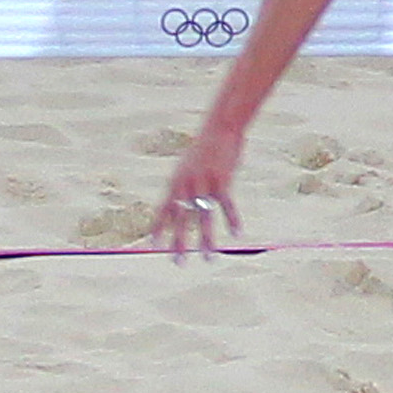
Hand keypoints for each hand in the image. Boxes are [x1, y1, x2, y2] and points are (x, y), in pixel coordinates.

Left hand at [150, 125, 248, 255]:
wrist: (219, 130)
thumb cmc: (205, 149)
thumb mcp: (187, 167)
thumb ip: (183, 186)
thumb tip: (181, 204)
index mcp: (175, 183)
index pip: (163, 210)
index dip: (159, 228)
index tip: (155, 246)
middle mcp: (186, 185)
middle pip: (181, 220)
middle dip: (179, 242)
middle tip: (179, 262)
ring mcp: (203, 184)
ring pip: (203, 218)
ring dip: (206, 239)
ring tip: (208, 257)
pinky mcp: (222, 181)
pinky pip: (227, 206)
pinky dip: (232, 220)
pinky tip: (237, 234)